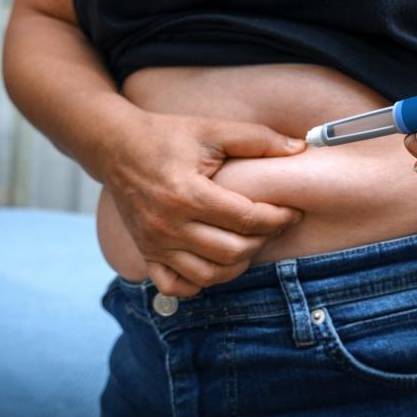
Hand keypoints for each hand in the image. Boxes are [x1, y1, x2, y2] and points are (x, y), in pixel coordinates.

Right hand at [103, 111, 306, 296]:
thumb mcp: (213, 130)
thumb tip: (300, 148)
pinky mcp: (146, 253)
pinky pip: (176, 286)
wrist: (116, 147)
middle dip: (262, 240)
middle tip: (272, 224)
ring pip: (209, 275)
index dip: (278, 217)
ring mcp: (154, 244)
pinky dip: (200, 282)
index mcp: (187, 193)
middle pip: (232, 251)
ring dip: (238, 264)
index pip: (246, 219)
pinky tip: (215, 262)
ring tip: (250, 242)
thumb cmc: (167, 136)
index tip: (292, 211)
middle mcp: (168, 225)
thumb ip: (258, 139)